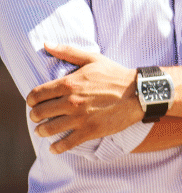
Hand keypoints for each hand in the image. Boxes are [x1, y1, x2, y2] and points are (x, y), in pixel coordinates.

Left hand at [27, 44, 141, 152]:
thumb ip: (68, 52)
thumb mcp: (93, 59)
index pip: (37, 94)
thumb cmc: (116, 75)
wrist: (139, 93)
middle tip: (37, 117)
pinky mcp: (90, 131)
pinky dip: (57, 147)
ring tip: (43, 130)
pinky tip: (55, 147)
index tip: (33, 102)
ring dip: (42, 131)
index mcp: (69, 83)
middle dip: (35, 116)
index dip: (31, 100)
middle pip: (39, 113)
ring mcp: (80, 118)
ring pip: (48, 129)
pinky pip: (66, 144)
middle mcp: (71, 102)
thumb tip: (46, 44)